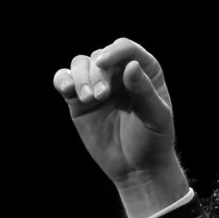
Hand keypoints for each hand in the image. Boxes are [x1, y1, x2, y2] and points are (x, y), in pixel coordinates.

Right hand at [52, 38, 188, 217]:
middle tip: (100, 97)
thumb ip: (144, 91)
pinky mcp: (79, 101)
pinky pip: (64, 80)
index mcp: (143, 70)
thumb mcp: (156, 116)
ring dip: (80, 77)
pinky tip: (67, 89)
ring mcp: (97, 85)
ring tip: (88, 99)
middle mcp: (118, 72)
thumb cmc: (153, 140)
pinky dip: (62, 80)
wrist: (137, 168)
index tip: (103, 63)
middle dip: (97, 73)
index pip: (125, 48)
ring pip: (80, 64)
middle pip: (99, 56)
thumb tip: (130, 65)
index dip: (113, 51)